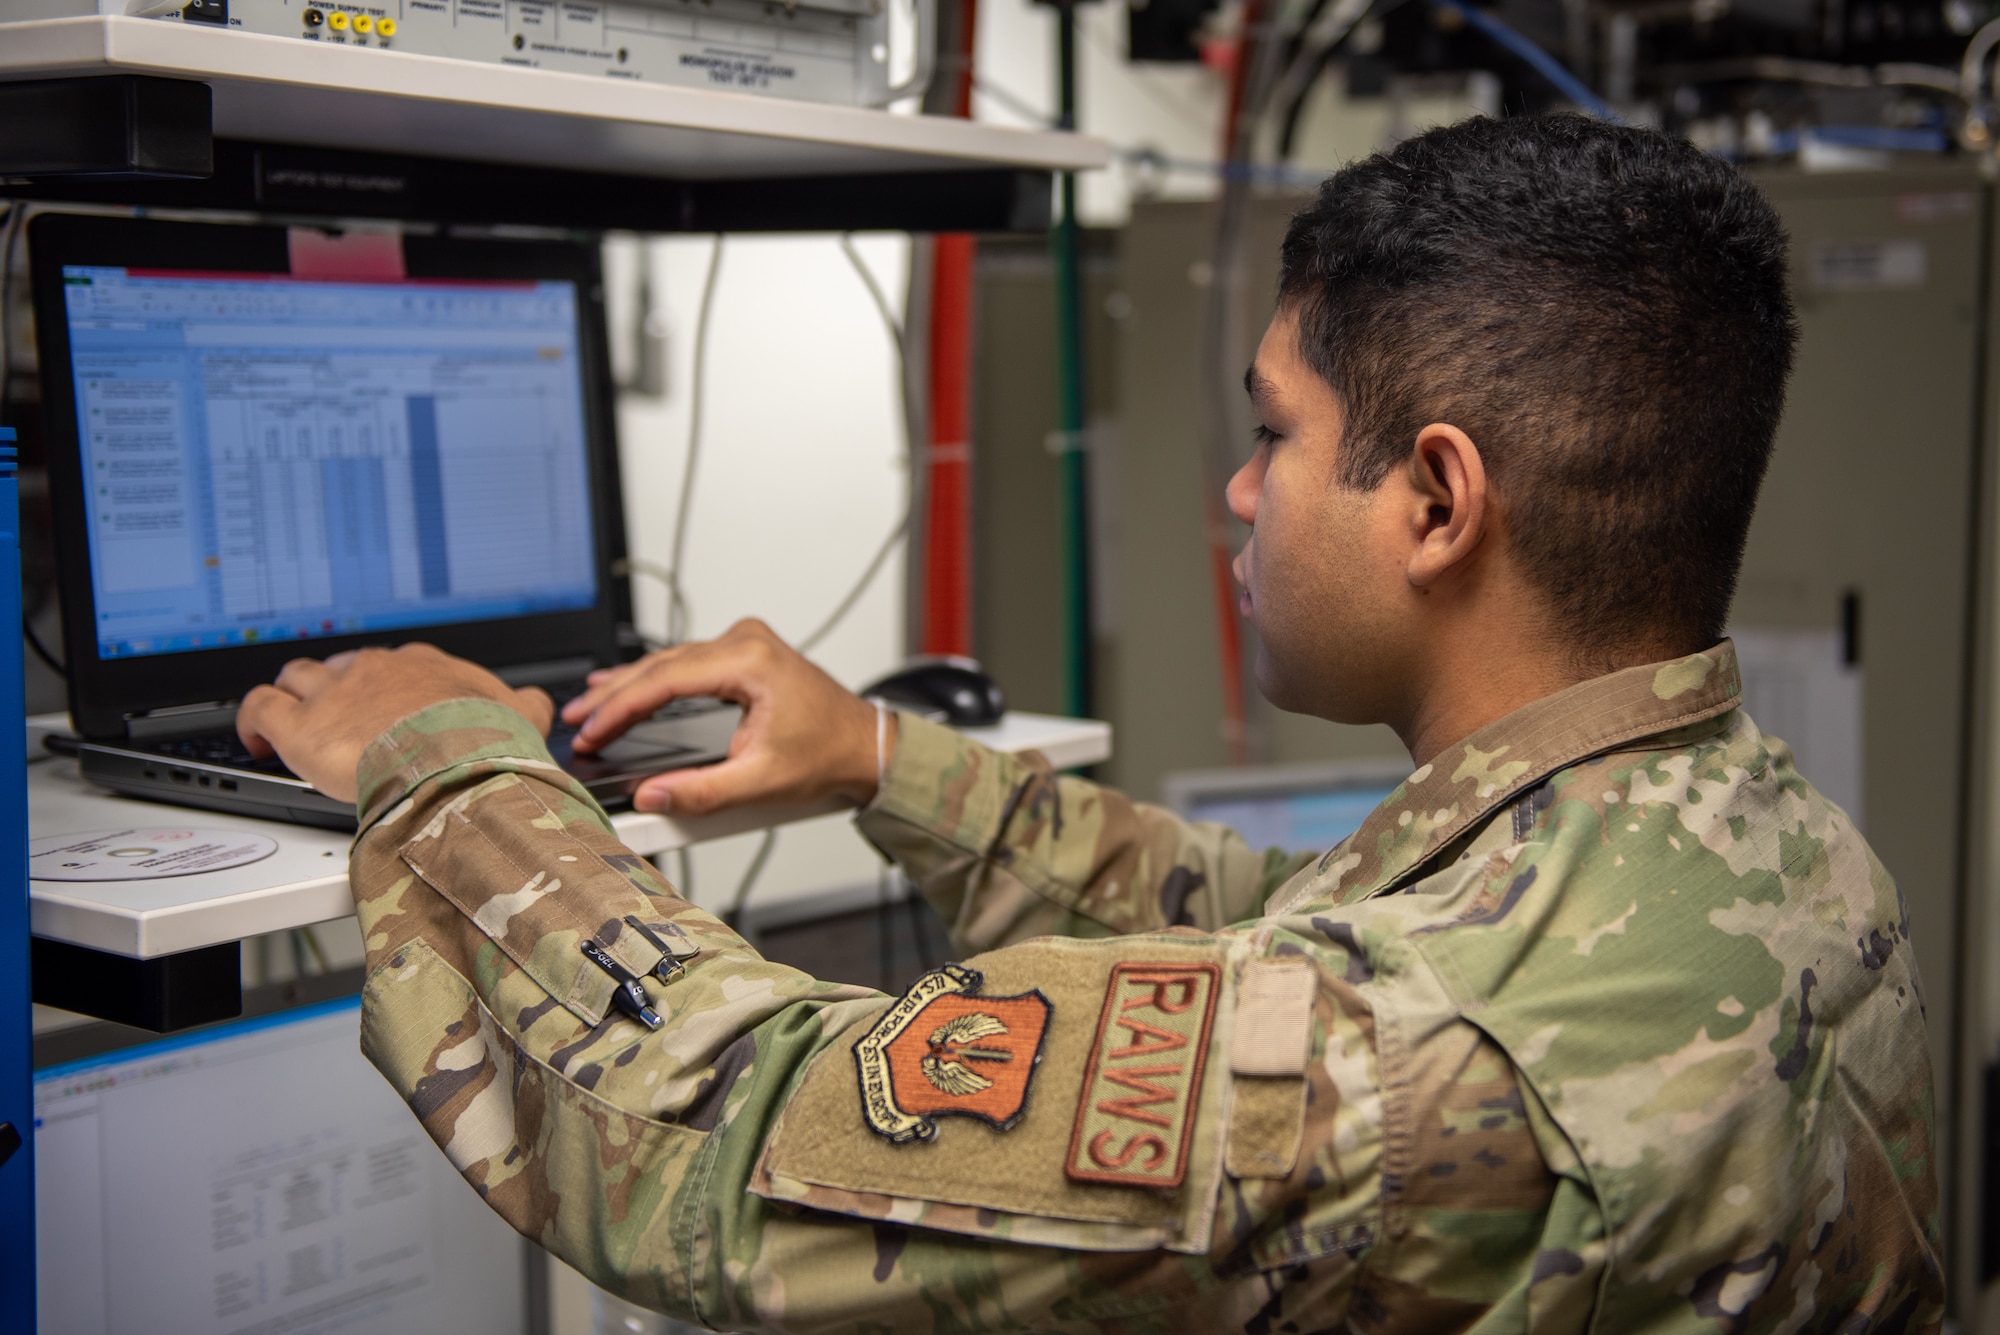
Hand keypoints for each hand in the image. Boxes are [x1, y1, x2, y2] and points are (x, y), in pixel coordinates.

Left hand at [238, 643, 554, 802]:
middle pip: (343, 666)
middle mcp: (372, 670)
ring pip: (296, 676)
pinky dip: (253, 721)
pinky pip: (259, 707)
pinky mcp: (299, 726)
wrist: (453, 763)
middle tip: (347, 721)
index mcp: (421, 665)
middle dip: (341, 689)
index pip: (397, 664)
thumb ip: (527, 704)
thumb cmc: (485, 743)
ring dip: (295, 695)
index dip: (391, 688)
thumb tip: (537, 702)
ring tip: (297, 722)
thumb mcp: (522, 716)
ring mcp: (333, 694)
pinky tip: (258, 740)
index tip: (393, 710)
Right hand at [561, 618, 885, 814]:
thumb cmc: (827, 755)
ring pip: (671, 662)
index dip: (620, 710)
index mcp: (750, 661)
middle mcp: (746, 641)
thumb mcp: (761, 782)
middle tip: (575, 720)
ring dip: (630, 686)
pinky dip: (655, 679)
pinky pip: (687, 662)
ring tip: (590, 707)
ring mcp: (746, 642)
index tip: (591, 733)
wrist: (864, 745)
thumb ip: (701, 794)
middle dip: (614, 696)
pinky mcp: (746, 652)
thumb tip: (650, 798)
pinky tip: (627, 687)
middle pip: (661, 666)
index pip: (665, 681)